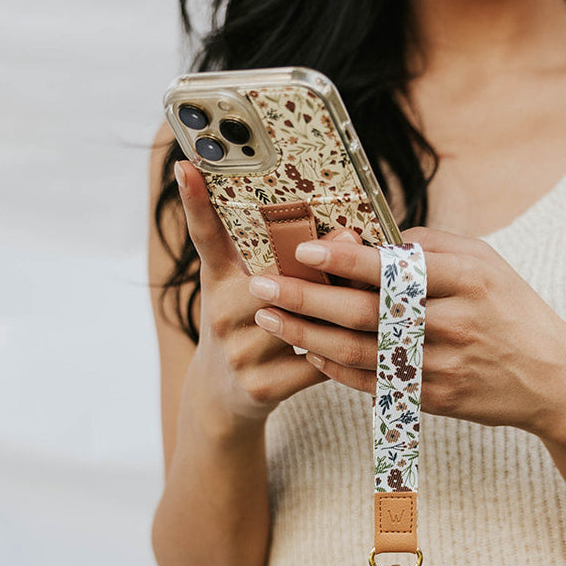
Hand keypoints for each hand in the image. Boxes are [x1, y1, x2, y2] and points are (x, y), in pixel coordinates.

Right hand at [173, 158, 359, 430]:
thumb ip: (278, 258)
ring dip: (344, 307)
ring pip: (305, 321)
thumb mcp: (242, 288)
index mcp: (219, 281)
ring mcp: (240, 352)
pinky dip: (348, 352)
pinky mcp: (263, 387)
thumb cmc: (244, 328)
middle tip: (351, 235)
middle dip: (317, 262)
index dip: (194, 201)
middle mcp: (223, 313)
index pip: (206, 235)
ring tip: (378, 293)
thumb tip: (346, 233)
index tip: (187, 166)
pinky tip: (369, 343)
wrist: (219, 399)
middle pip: (276, 278)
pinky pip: (320, 362)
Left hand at [246, 224, 565, 433]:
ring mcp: (445, 364)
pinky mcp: (437, 398)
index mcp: (467, 278)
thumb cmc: (509, 309)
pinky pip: (375, 382)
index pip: (397, 267)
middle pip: (369, 311)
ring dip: (309, 334)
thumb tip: (368, 239)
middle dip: (308, 298)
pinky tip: (307, 350)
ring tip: (270, 318)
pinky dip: (336, 367)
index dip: (347, 259)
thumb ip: (428, 246)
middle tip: (262, 287)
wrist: (552, 377)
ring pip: (363, 350)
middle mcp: (455, 321)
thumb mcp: (484, 262)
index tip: (304, 250)